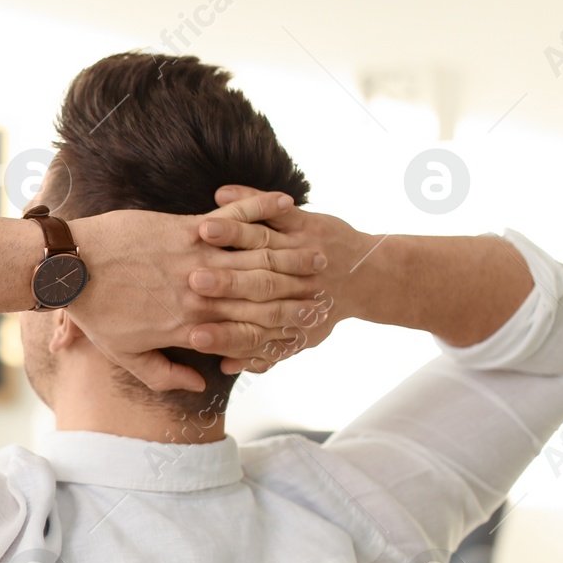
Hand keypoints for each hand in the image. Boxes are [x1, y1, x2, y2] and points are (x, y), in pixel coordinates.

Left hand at [68, 192, 330, 391]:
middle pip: (263, 295)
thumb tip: (200, 384)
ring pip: (255, 258)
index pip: (248, 329)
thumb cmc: (96, 312)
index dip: (282, 327)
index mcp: (190, 325)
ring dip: (292, 255)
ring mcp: (195, 257)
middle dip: (299, 292)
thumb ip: (165, 374)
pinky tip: (285, 204)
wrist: (69, 268)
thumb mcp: (126, 355)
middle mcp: (200, 293)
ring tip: (320, 254)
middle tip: (329, 289)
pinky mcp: (184, 228)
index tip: (308, 325)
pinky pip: (231, 218)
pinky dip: (259, 209)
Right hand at [194, 185, 372, 373]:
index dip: (220, 336)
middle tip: (193, 282)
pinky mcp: (305, 224)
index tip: (194, 337)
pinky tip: (223, 194)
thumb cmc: (324, 309)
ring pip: (263, 245)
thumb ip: (262, 354)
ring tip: (205, 232)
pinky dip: (253, 202)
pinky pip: (277, 212)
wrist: (369, 278)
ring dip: (233, 235)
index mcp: (282, 317)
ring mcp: (299, 250)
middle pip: (253, 287)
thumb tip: (226, 368)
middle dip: (223, 284)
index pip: (245, 333)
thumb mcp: (299, 339)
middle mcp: (291, 284)